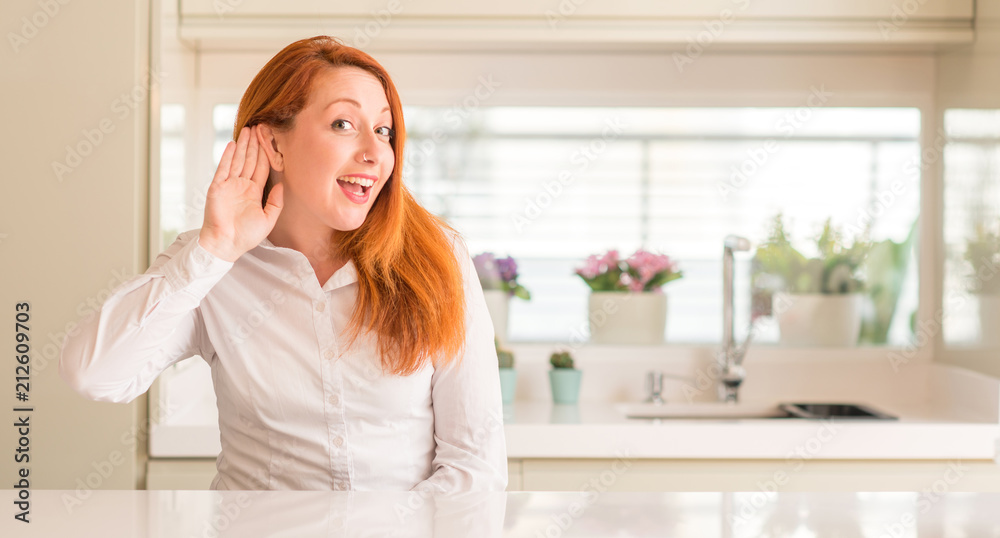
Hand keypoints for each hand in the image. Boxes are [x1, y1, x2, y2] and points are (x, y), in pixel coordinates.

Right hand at [199, 125, 283, 262]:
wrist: (227, 245)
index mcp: (254, 192)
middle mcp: (242, 186)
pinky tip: (233, 144)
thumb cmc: (246, 236)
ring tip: (248, 129)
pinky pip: (224, 168)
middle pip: (250, 160)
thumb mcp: (268, 219)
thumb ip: (276, 202)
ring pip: (238, 161)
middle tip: (260, 126)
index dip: (267, 154)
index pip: (262, 169)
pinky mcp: (217, 187)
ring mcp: (229, 185)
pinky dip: (228, 156)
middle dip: (255, 144)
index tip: (271, 140)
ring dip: (243, 145)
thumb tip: (282, 185)